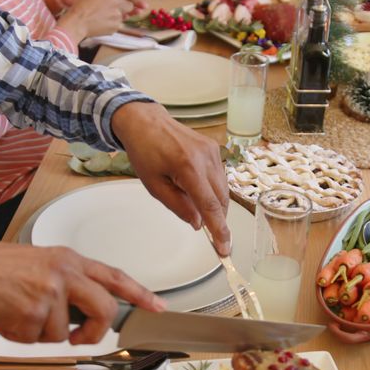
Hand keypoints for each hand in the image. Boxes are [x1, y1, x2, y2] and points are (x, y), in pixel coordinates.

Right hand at [0, 241, 164, 343]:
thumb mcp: (40, 264)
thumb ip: (67, 283)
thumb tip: (84, 314)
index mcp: (68, 260)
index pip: (114, 276)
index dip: (139, 294)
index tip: (157, 307)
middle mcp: (64, 273)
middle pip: (104, 309)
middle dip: (95, 332)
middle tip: (79, 338)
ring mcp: (51, 293)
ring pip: (64, 333)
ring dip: (42, 333)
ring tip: (20, 314)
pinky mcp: (34, 313)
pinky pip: (38, 339)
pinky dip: (22, 336)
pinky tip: (8, 318)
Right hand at [59, 0, 144, 39]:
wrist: (78, 22)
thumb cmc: (84, 6)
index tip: (141, 2)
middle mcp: (118, 5)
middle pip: (130, 6)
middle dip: (125, 7)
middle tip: (114, 7)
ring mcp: (118, 18)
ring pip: (124, 16)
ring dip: (119, 15)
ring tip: (105, 15)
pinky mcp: (115, 28)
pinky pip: (118, 24)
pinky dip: (113, 23)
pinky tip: (103, 22)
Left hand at [111, 102, 231, 255]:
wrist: (146, 122)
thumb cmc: (145, 152)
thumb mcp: (154, 186)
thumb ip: (178, 206)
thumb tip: (197, 223)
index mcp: (188, 168)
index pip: (210, 205)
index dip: (219, 230)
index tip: (224, 247)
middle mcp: (205, 158)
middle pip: (221, 199)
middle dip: (219, 220)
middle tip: (213, 237)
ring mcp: (212, 151)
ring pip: (223, 189)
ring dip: (216, 205)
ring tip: (199, 210)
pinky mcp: (214, 148)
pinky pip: (220, 176)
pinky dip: (213, 190)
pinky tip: (199, 193)